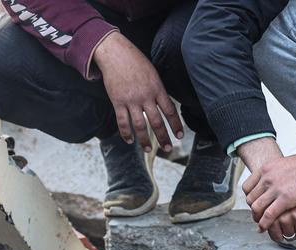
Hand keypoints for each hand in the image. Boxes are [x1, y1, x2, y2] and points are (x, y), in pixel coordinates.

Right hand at [93, 32, 182, 151]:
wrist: (115, 53)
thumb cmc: (135, 61)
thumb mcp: (152, 73)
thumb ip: (158, 89)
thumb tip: (163, 105)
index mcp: (157, 88)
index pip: (170, 110)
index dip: (176, 124)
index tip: (180, 135)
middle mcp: (146, 96)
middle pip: (157, 122)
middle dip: (164, 137)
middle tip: (168, 148)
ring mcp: (131, 100)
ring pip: (140, 126)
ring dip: (145, 140)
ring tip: (149, 150)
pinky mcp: (118, 102)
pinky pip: (123, 122)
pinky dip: (126, 133)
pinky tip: (130, 140)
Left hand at [240, 137, 295, 249]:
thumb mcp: (283, 164)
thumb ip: (276, 174)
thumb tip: (276, 181)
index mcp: (265, 169)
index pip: (247, 188)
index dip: (250, 198)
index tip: (255, 204)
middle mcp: (267, 178)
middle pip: (250, 199)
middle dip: (253, 210)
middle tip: (258, 216)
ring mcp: (275, 188)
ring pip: (256, 208)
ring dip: (257, 218)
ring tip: (261, 224)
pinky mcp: (285, 198)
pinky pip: (268, 215)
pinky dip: (264, 224)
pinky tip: (264, 228)